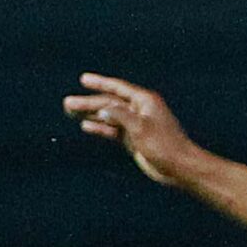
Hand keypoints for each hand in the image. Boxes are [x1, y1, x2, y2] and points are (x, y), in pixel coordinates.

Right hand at [61, 72, 204, 187]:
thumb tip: (102, 110)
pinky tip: (85, 126)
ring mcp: (135, 124)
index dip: (99, 83)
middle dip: (88, 103)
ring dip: (90, 114)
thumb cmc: (165, 145)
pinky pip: (112, 130)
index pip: (117, 88)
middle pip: (109, 103)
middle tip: (67, 103)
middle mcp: (139, 109)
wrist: (179, 166)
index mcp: (144, 101)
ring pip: (108, 116)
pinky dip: (100, 128)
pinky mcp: (133, 138)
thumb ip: (121, 116)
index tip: (83, 79)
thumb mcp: (141, 128)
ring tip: (71, 111)